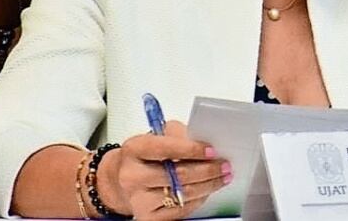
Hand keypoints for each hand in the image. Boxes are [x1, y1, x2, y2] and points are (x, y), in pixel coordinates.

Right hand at [98, 120, 232, 218]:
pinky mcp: (147, 217)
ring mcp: (139, 199)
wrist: (122, 180)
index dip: (192, 149)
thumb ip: (179, 134)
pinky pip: (180, 211)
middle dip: (207, 170)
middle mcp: (132, 176)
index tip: (212, 150)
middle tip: (224, 165)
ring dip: (208, 185)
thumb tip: (206, 139)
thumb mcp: (157, 136)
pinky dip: (198, 200)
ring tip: (222, 177)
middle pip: (177, 175)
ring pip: (182, 194)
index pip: (166, 148)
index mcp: (134, 149)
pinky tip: (206, 191)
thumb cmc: (145, 156)